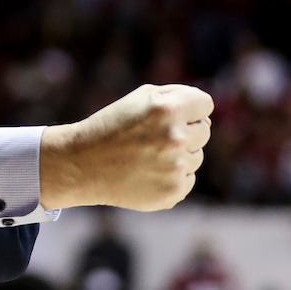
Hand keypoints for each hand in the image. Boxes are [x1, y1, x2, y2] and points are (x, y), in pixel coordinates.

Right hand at [39, 84, 212, 210]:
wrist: (81, 164)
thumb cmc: (112, 126)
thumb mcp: (141, 98)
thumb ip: (179, 98)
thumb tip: (208, 119)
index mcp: (169, 109)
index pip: (206, 105)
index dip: (188, 108)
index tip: (168, 115)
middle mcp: (176, 138)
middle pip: (204, 131)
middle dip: (183, 131)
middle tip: (151, 137)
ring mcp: (176, 168)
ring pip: (197, 157)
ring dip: (178, 155)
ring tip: (146, 156)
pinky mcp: (173, 191)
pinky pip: (188, 179)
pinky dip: (171, 176)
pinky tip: (146, 173)